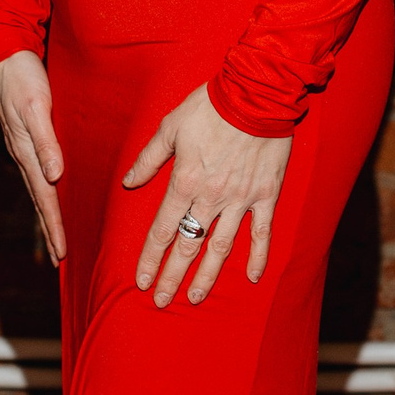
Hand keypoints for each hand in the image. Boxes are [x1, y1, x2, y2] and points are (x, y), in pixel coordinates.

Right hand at [0, 50, 64, 262]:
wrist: (5, 55)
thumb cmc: (23, 79)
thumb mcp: (35, 107)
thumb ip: (45, 141)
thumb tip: (55, 176)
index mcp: (27, 152)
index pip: (45, 197)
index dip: (54, 225)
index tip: (63, 252)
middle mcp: (24, 154)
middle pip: (40, 199)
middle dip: (51, 229)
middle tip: (61, 258)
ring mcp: (24, 147)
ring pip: (39, 188)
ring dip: (48, 214)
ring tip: (57, 236)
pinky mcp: (28, 137)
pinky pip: (39, 171)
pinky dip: (47, 190)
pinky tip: (53, 192)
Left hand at [125, 85, 289, 307]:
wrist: (256, 94)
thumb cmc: (209, 106)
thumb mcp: (170, 126)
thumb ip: (148, 158)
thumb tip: (128, 183)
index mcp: (184, 181)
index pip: (162, 230)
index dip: (150, 258)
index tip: (141, 280)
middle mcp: (211, 197)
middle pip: (188, 245)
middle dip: (172, 276)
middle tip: (161, 301)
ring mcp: (241, 199)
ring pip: (220, 247)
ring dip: (207, 275)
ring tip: (196, 297)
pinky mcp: (266, 195)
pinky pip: (261, 232)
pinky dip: (257, 256)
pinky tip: (250, 278)